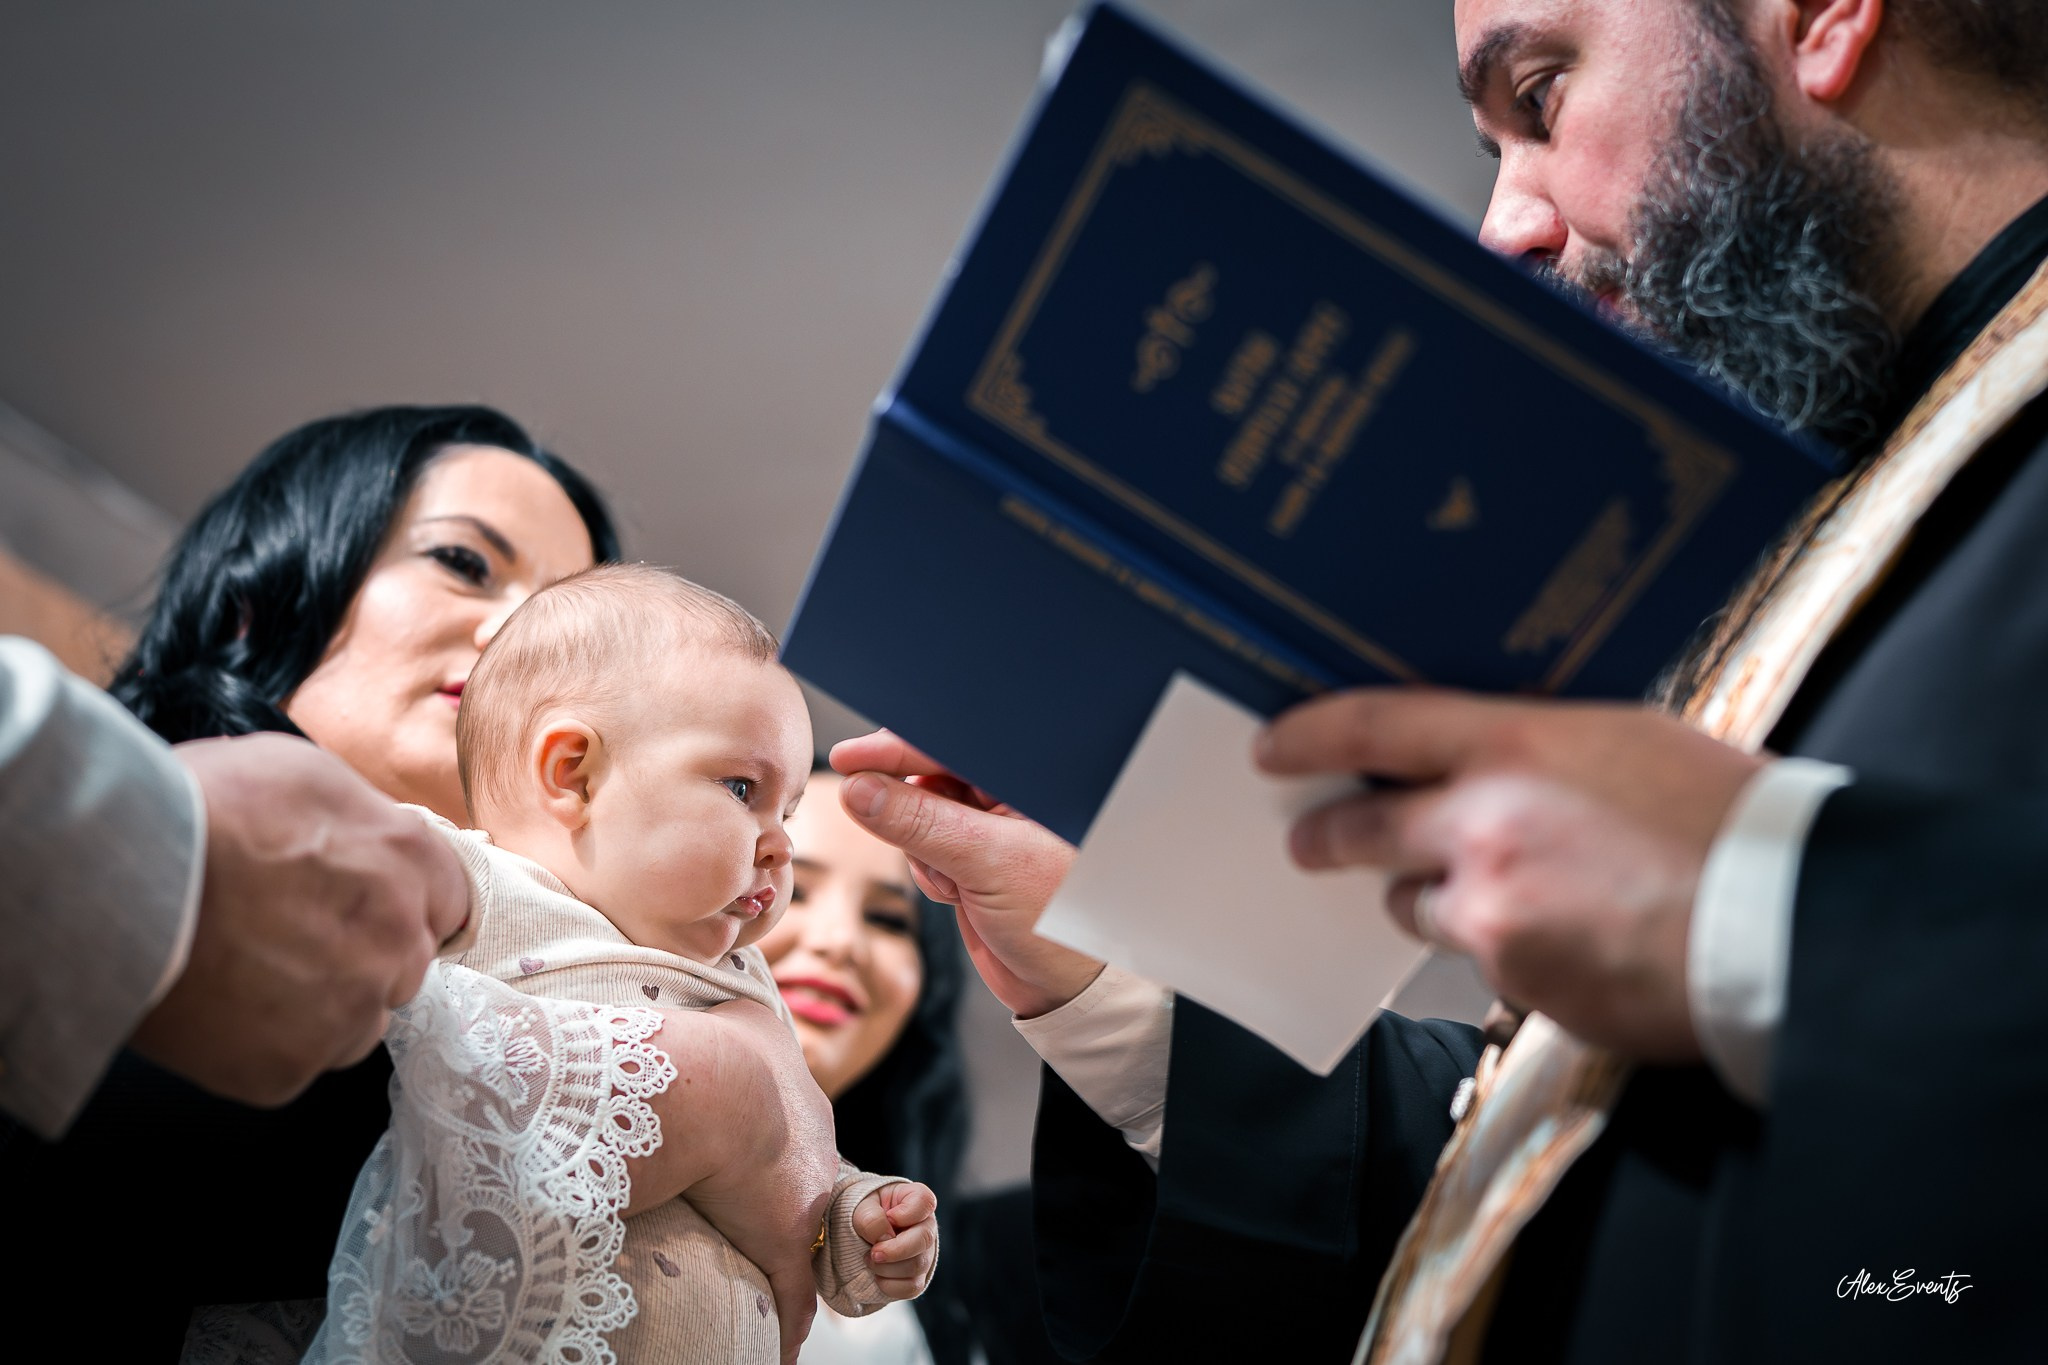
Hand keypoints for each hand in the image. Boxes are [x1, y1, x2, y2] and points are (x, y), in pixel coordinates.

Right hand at [129, 734, 468, 1104]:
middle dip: (360, 952)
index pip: (445, 896)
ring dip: (319, 1005)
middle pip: (403, 963)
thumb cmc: (200, 807)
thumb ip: (358, 818)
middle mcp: (399, 941)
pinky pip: (295, 1062)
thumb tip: (365, 838)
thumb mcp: (301, 771)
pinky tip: (220, 1007)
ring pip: (355, 1022)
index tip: (362, 905)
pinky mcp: (291, 1067)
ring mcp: (349, 1012)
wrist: (116, 879)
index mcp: (410, 860)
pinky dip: (263, 1045)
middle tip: (287, 935)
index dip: (400, 900)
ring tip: (248, 973)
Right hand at [644, 997, 838, 1363]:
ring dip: (788, 1268)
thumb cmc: (718, 1049)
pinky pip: (792, 1299)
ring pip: (805, 1245)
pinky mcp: (787, 1245)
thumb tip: (728, 1001)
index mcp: (801, 1103)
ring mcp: (805, 1201)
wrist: (719, 1087)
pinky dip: (786, 1330)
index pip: (796, 1136)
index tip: (756, 1167)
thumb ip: (738, 1017)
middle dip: (788, 1207)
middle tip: (757, 1225)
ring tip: (773, 1293)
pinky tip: (782, 1354)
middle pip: (809, 1187)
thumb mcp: (741, 1017)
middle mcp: (813, 1150)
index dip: (774, 1151)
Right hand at [830, 730, 1102, 1018]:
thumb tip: (861, 790)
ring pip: (917, 815)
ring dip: (920, 849)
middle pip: (928, 776)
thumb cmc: (1057, 922)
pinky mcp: (970, 860)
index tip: (849, 759)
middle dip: (907, 808)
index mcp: (1026, 783)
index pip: (950, 746)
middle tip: (883, 824)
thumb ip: (921, 823)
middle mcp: (1008, 799)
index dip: (897, 748)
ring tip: (955, 881)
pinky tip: (956, 895)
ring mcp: (987, 830)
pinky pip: (922, 849)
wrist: (1060, 989)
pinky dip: (926, 872)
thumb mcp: (987, 865)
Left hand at [851, 1181, 937, 1300]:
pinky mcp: (918, 1277)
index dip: (905, 1214)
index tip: (888, 1217)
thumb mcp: (861, 1207)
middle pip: (924, 1240)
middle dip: (895, 1250)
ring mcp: (925, 1253)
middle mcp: (926, 1225)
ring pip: (917, 1266)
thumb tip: (884, 1238)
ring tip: (869, 1259)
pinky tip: (877, 1275)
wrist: (859, 1236)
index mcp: (916, 1199)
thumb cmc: (865, 1214)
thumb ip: (871, 1217)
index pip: (925, 1202)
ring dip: (887, 1268)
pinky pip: (911, 1288)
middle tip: (873, 1253)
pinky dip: (889, 1285)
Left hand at [1258, 689, 1764, 1061]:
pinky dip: (1508, 952)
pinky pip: (1483, 963)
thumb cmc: (1731, 820)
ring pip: (1419, 905)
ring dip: (1438, 898)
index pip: (1375, 727)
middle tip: (1309, 841)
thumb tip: (1490, 761)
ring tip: (1500, 894)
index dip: (1310, 735)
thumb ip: (1541, 751)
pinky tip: (1569, 941)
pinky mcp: (1515, 981)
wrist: (1784, 923)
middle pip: (1364, 830)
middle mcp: (1482, 824)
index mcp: (1514, 744)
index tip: (1271, 748)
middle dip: (1327, 837)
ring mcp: (1492, 910)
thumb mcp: (1629, 740)